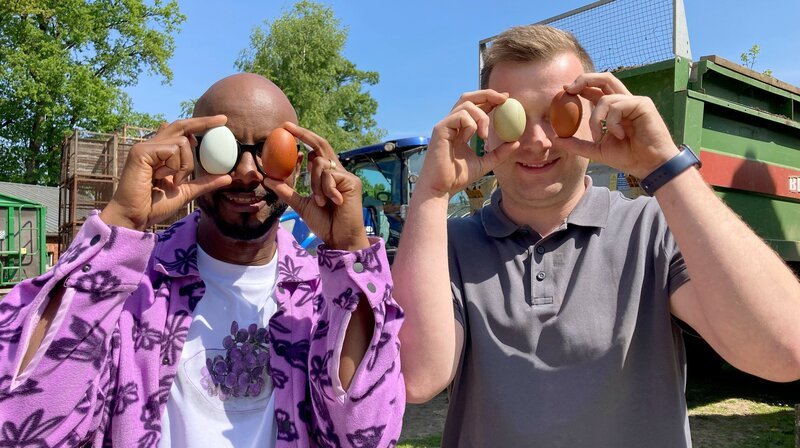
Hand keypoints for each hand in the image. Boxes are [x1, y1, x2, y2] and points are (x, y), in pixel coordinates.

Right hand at [100, 116, 232, 229]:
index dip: (199, 124)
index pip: (182, 132)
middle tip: (224, 119)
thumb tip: (228, 177)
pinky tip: (161, 177)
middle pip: (181, 126)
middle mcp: (153, 146)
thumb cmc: (154, 206)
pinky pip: (171, 151)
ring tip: (172, 181)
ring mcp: (146, 147)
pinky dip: (174, 167)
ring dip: (186, 166)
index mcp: (161, 153)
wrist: (134, 217)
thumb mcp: (186, 192)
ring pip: (182, 143)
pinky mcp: (141, 152)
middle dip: (203, 122)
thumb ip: (204, 183)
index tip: (221, 121)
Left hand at [263, 122, 368, 250]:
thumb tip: (268, 179)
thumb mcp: (301, 205)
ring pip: (320, 164)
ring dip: (314, 183)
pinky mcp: (351, 182)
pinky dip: (325, 189)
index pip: (315, 152)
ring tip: (320, 201)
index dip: (303, 139)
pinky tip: (333, 201)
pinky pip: (329, 175)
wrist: (340, 238)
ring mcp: (345, 176)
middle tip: (286, 127)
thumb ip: (287, 191)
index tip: (286, 129)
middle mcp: (337, 172)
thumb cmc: (325, 224)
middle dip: (304, 134)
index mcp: (326, 176)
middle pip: (321, 145)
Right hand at [418, 90, 519, 197]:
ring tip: (485, 136)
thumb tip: (516, 142)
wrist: (440, 188)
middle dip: (487, 94)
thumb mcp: (484, 163)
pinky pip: (460, 116)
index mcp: (460, 129)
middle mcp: (451, 124)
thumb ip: (499, 153)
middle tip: (504, 99)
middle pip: (468, 97)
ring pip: (466, 105)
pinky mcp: (440, 129)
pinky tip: (471, 138)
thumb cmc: (457, 178)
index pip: (475, 107)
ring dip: (481, 116)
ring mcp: (445, 125)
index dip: (490, 100)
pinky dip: (470, 124)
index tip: (506, 99)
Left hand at [557, 72, 678, 178]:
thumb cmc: (629, 157)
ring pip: (605, 97)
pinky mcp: (642, 104)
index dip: (580, 86)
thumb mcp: (597, 151)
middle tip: (568, 88)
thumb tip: (556, 139)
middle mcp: (624, 101)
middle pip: (604, 78)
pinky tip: (619, 135)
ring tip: (599, 137)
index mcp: (614, 110)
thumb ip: (578, 144)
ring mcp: (634, 101)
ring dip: (595, 118)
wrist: (651, 166)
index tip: (564, 91)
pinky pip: (617, 106)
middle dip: (584, 79)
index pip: (596, 90)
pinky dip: (611, 122)